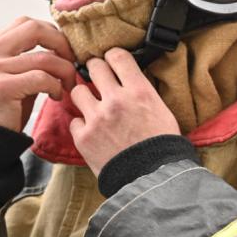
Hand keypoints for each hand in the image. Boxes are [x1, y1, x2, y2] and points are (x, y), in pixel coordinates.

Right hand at [0, 17, 76, 131]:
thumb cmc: (1, 111)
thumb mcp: (11, 77)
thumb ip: (30, 60)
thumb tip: (62, 48)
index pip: (27, 23)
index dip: (51, 32)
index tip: (64, 50)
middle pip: (35, 29)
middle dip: (61, 43)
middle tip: (72, 61)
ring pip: (45, 58)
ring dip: (65, 71)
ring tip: (67, 85)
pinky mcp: (2, 88)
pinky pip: (42, 78)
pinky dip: (56, 86)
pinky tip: (56, 96)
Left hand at [68, 47, 179, 175]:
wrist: (152, 180)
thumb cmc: (162, 147)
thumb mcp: (161, 110)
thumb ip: (142, 92)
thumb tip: (129, 79)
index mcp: (138, 90)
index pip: (117, 56)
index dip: (112, 57)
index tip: (111, 62)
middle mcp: (115, 100)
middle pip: (94, 66)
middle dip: (95, 70)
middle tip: (98, 77)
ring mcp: (97, 118)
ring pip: (77, 91)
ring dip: (84, 96)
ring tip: (92, 105)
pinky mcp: (84, 137)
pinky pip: (74, 121)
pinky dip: (82, 126)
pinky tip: (92, 131)